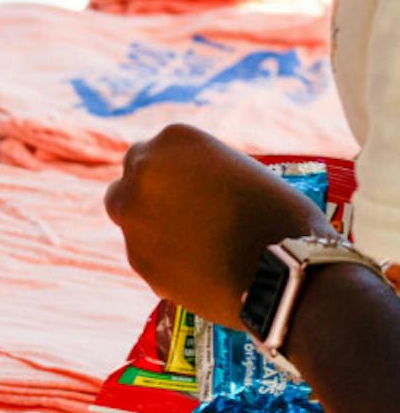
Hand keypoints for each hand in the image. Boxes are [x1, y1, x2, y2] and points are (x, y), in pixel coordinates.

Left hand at [104, 123, 334, 326]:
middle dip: (147, 195)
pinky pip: (144, 253)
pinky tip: (197, 265)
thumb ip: (199, 173)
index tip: (186, 185)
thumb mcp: (240, 170)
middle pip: (129, 182)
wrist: (283, 273)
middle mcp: (142, 174)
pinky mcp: (136, 260)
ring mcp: (133, 218)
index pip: (152, 152)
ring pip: (129, 219)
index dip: (170, 171)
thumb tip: (178, 189)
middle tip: (179, 212)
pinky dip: (162, 258)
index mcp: (173, 139)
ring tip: (194, 241)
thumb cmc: (280, 215)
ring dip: (150, 226)